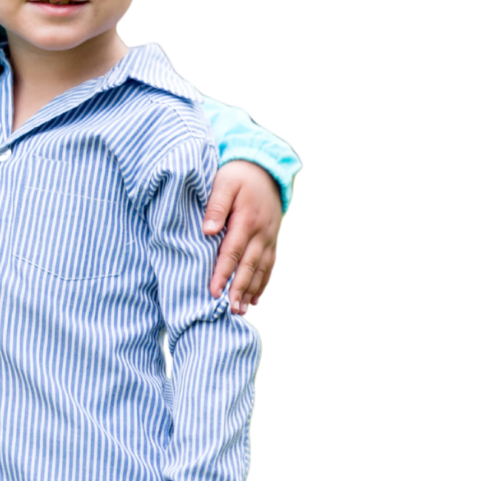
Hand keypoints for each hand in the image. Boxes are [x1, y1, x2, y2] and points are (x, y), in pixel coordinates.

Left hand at [203, 161, 281, 313]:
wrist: (265, 168)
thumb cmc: (238, 176)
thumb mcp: (224, 183)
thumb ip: (215, 206)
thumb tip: (207, 231)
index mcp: (246, 220)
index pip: (232, 252)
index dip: (223, 273)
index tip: (213, 292)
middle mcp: (261, 232)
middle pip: (249, 265)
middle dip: (239, 289)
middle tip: (230, 311)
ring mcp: (269, 237)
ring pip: (261, 269)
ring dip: (252, 291)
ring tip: (241, 311)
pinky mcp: (272, 239)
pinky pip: (269, 264)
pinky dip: (263, 282)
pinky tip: (254, 299)